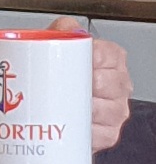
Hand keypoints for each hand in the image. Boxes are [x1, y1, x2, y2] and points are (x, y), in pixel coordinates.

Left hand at [49, 17, 131, 153]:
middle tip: (63, 84)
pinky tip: (73, 125)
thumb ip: (62, 29)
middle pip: (109, 83)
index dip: (92, 58)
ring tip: (64, 104)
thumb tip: (66, 28)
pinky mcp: (107, 133)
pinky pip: (103, 135)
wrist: (45, 100)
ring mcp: (115, 109)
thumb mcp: (56, 43)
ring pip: (108, 110)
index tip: (72, 60)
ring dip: (85, 108)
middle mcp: (118, 83)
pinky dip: (87, 132)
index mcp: (110, 58)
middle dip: (85, 84)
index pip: (109, 54)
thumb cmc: (55, 71)